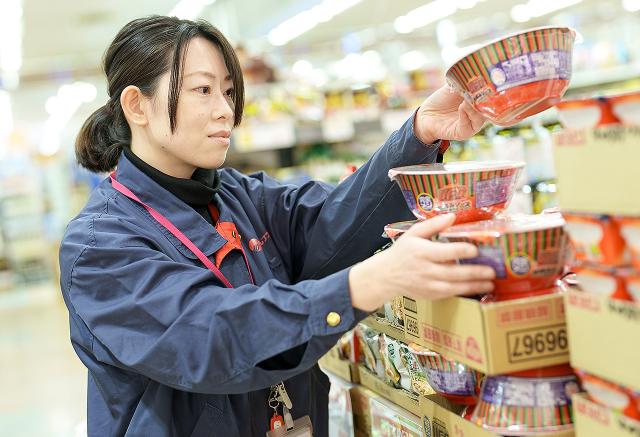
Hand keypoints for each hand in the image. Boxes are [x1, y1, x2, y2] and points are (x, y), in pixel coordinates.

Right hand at [348, 214, 494, 311]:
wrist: (386, 275)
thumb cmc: (402, 252)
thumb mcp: (413, 234)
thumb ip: (433, 225)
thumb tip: (452, 216)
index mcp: (422, 252)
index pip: (447, 252)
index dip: (463, 251)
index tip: (477, 249)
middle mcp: (426, 270)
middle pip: (454, 273)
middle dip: (475, 273)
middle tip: (492, 271)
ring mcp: (428, 285)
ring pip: (455, 287)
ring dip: (474, 286)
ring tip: (490, 284)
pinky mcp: (430, 295)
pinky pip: (450, 295)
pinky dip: (465, 292)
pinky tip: (477, 289)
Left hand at [413, 84, 485, 143]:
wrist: (426, 114)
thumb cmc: (441, 101)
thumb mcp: (453, 88)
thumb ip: (463, 82)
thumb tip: (473, 71)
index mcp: (478, 103)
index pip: (491, 99)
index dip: (492, 91)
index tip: (490, 82)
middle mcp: (477, 115)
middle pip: (488, 110)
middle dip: (485, 100)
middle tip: (481, 91)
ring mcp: (470, 125)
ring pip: (479, 119)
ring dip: (474, 108)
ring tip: (468, 100)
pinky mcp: (461, 133)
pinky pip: (467, 127)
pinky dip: (466, 116)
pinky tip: (462, 107)